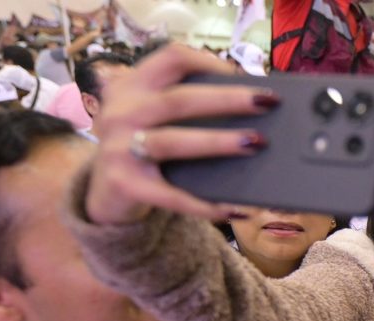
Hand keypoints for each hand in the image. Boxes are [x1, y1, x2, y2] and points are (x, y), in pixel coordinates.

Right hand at [84, 44, 279, 224]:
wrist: (106, 195)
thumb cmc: (144, 149)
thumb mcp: (153, 119)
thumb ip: (185, 108)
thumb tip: (251, 110)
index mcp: (132, 86)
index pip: (172, 58)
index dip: (210, 63)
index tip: (244, 75)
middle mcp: (121, 112)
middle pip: (179, 100)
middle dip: (227, 99)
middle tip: (267, 103)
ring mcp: (119, 149)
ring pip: (174, 141)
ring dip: (218, 142)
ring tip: (256, 143)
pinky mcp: (125, 185)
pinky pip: (173, 196)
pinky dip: (207, 205)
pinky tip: (236, 209)